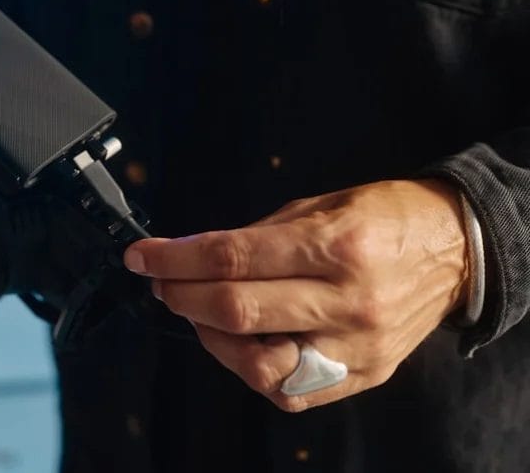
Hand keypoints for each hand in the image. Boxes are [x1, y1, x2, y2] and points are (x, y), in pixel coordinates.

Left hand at [123, 179, 468, 411]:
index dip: (175, 257)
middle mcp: (346, 300)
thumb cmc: (383, 217)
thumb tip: (192, 255)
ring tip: (197, 311)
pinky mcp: (364, 374)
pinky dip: (250, 370)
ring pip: (258, 363)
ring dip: (209, 338)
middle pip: (236, 309)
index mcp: (334, 246)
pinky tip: (237, 342)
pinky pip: (291, 392)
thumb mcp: (316, 206)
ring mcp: (356, 346)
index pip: (232, 257)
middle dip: (181, 294)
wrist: (455, 249)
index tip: (141, 256)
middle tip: (161, 281)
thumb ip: (254, 236)